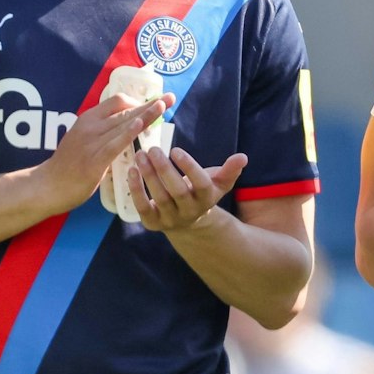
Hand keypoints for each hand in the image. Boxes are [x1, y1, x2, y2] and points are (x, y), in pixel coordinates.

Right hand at [31, 94, 174, 214]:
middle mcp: (90, 126)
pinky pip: (114, 143)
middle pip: (124, 109)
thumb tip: (123, 131)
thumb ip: (100, 134)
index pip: (117, 101)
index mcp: (87, 119)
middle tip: (170, 98)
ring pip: (123, 123)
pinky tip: (141, 125)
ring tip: (164, 106)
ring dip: (146, 114)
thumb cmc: (66, 167)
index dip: (138, 101)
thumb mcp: (81, 141)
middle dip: (149, 103)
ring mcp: (91, 142)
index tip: (154, 103)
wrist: (47, 187)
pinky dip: (128, 133)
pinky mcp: (94, 160)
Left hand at [125, 147, 246, 233]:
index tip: (176, 149)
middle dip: (164, 170)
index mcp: (206, 199)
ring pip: (159, 198)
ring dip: (148, 176)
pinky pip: (142, 208)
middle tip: (153, 149)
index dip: (189, 167)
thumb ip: (229, 171)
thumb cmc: (201, 192)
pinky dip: (136, 190)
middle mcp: (189, 212)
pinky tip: (131, 171)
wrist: (188, 222)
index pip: (200, 184)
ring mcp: (170, 220)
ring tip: (140, 155)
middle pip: (177, 191)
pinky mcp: (153, 224)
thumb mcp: (217, 183)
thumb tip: (243, 157)